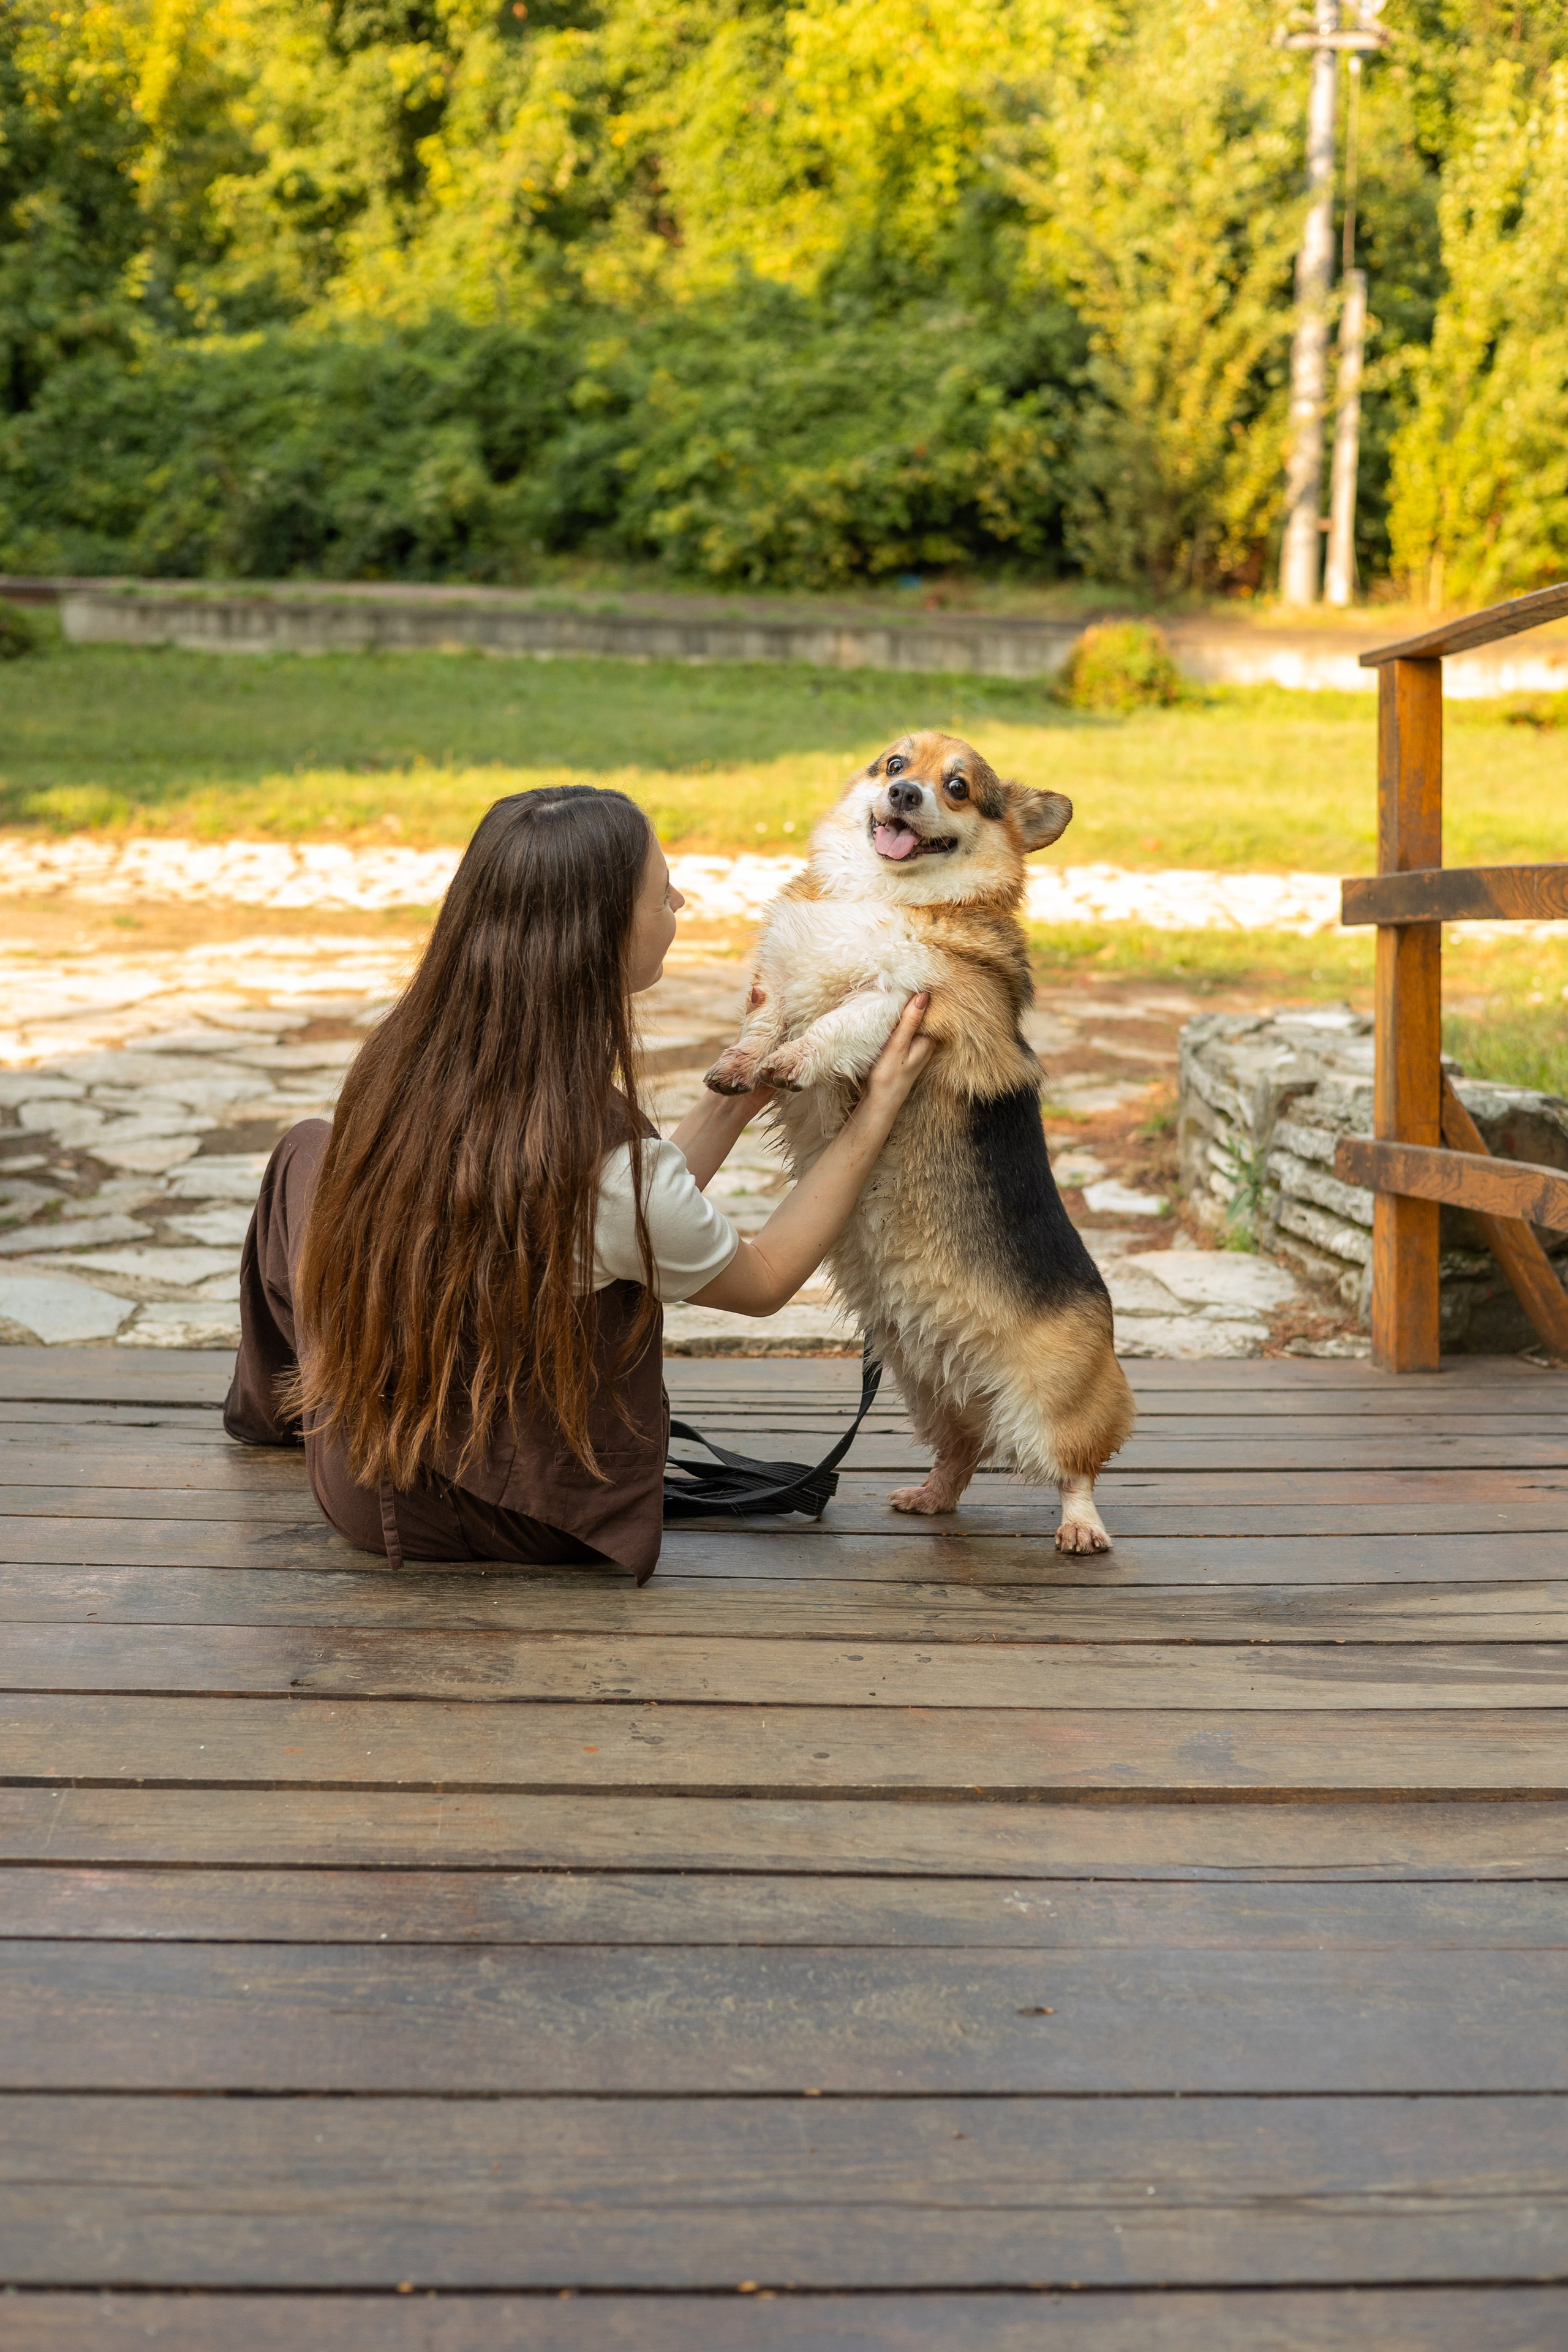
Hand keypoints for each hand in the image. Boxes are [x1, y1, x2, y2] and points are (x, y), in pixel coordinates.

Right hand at [861, 992, 932, 1121]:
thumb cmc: (889, 1076)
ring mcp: (917, 1046)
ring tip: (895, 990)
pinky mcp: (907, 1049)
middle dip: (914, 998)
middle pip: (923, 1013)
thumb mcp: (898, 1046)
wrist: (880, 1103)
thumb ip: (910, 1021)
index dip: (921, 992)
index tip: (912, 976)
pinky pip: (907, 1028)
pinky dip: (900, 1020)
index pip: (930, 1009)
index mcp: (929, 1039)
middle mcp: (927, 1041)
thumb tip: (923, 995)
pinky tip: (891, 1013)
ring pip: (914, 1020)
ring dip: (906, 1008)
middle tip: (902, 979)